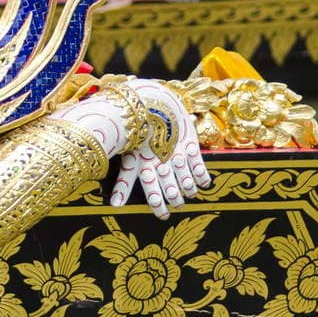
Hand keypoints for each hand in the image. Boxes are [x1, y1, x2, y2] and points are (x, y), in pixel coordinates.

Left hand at [109, 83, 210, 219]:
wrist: (152, 101)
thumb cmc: (137, 132)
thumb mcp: (128, 157)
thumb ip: (123, 183)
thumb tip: (114, 205)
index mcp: (145, 165)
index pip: (153, 193)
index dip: (158, 207)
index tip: (162, 216)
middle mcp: (162, 162)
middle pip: (172, 190)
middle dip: (175, 201)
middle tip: (177, 205)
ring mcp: (177, 154)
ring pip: (187, 182)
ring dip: (188, 190)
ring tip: (188, 193)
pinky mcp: (190, 144)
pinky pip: (199, 167)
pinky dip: (202, 177)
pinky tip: (203, 183)